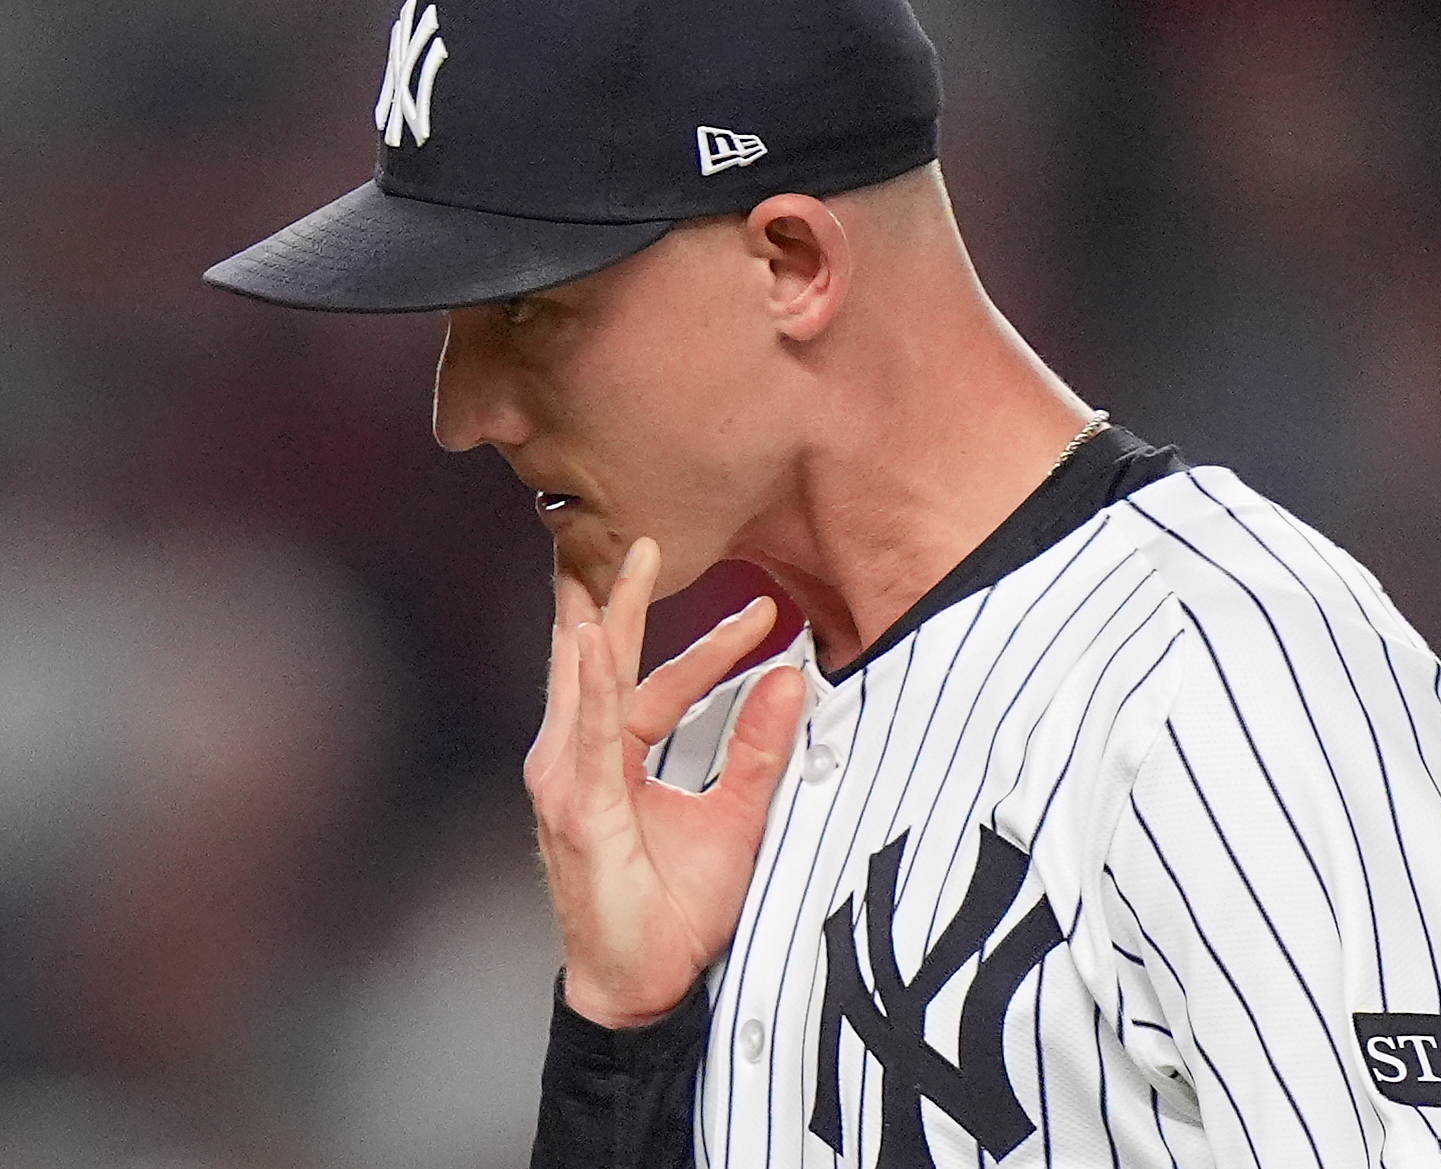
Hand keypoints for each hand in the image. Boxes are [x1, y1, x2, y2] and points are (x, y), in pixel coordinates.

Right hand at [525, 537, 805, 1028]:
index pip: (657, 682)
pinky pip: (586, 731)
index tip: (767, 614)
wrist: (641, 985)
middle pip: (603, 662)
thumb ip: (760, 749)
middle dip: (620, 597)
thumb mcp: (736, 816)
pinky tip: (589, 641)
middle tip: (644, 535)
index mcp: (613, 757)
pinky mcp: (573, 805)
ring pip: (588, 682)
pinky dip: (590, 683)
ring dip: (601, 619)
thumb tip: (794, 679)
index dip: (710, 647)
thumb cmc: (676, 908)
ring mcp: (567, 779)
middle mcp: (579, 758)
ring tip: (615, 563)